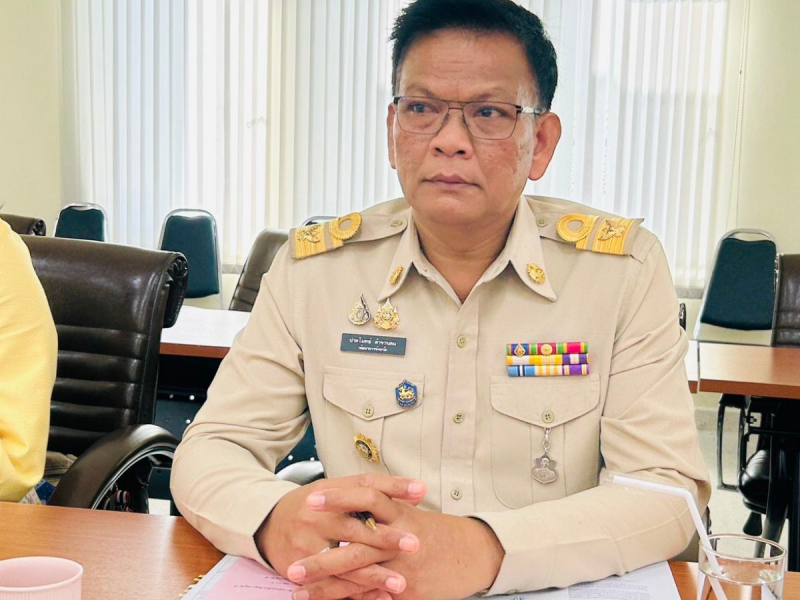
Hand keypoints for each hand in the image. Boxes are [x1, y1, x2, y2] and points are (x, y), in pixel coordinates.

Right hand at [256, 474, 425, 599]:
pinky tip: (379, 597)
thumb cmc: (314, 505)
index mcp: (328, 492)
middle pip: (355, 529)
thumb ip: (377, 489)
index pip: (365, 487)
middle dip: (386, 538)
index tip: (421, 492)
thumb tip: (419, 490)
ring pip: (344, 562)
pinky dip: (357, 592)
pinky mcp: (301, 569)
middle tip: (414, 544)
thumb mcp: (338, 488)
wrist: (268, 524)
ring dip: (374, 574)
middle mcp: (317, 517)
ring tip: (400, 583)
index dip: (393, 488)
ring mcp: (307, 545)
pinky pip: (332, 585)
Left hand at [288, 488, 504, 599]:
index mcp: (400, 513)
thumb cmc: (438, 532)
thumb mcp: (411, 512)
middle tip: (291, 566)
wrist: (475, 553)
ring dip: (327, 588)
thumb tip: (352, 497)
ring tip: (298, 593)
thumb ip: (383, 507)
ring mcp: (403, 568)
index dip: (337, 499)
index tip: (310, 499)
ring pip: (359, 579)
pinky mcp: (408, 592)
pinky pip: (374, 598)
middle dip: (321, 558)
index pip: (365, 499)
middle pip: (355, 547)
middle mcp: (399, 540)